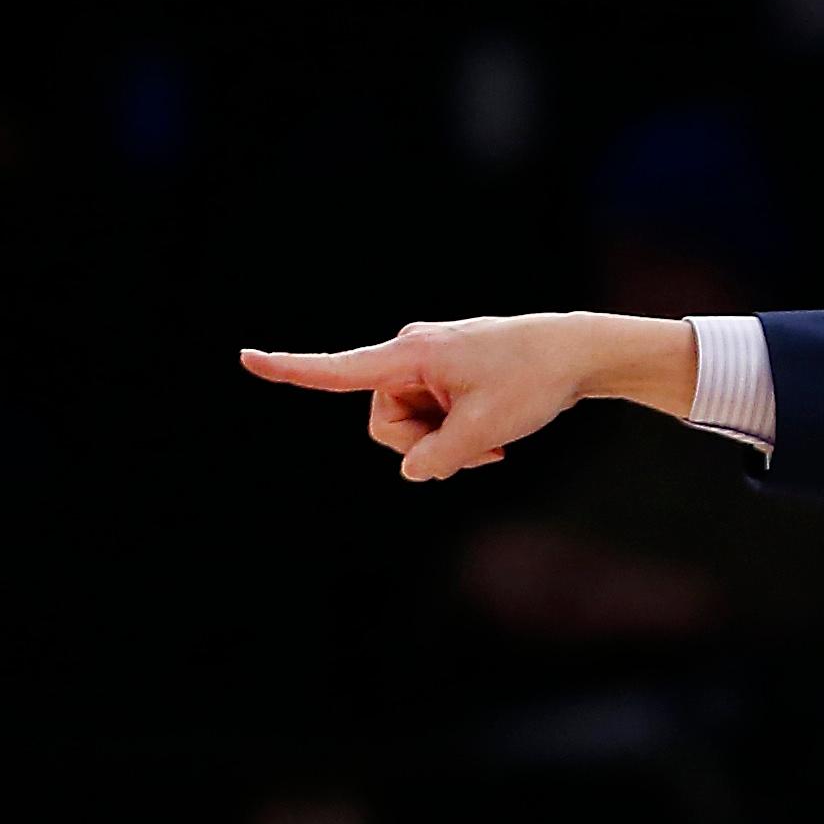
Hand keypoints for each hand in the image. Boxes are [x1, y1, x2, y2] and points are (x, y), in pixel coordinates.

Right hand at [239, 313, 698, 481]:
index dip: (292, 370)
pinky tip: (493, 437)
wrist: (577, 352)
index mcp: (411, 356)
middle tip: (478, 450)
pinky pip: (432, 417)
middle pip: (385, 422)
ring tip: (492, 442)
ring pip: (410, 426)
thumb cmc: (533, 382)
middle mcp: (410, 354)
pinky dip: (457, 434)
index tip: (246, 358)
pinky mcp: (444, 375)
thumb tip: (412, 470)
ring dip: (446, 444)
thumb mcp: (486, 431)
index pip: (341, 369)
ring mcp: (427, 365)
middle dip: (423, 447)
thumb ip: (438, 458)